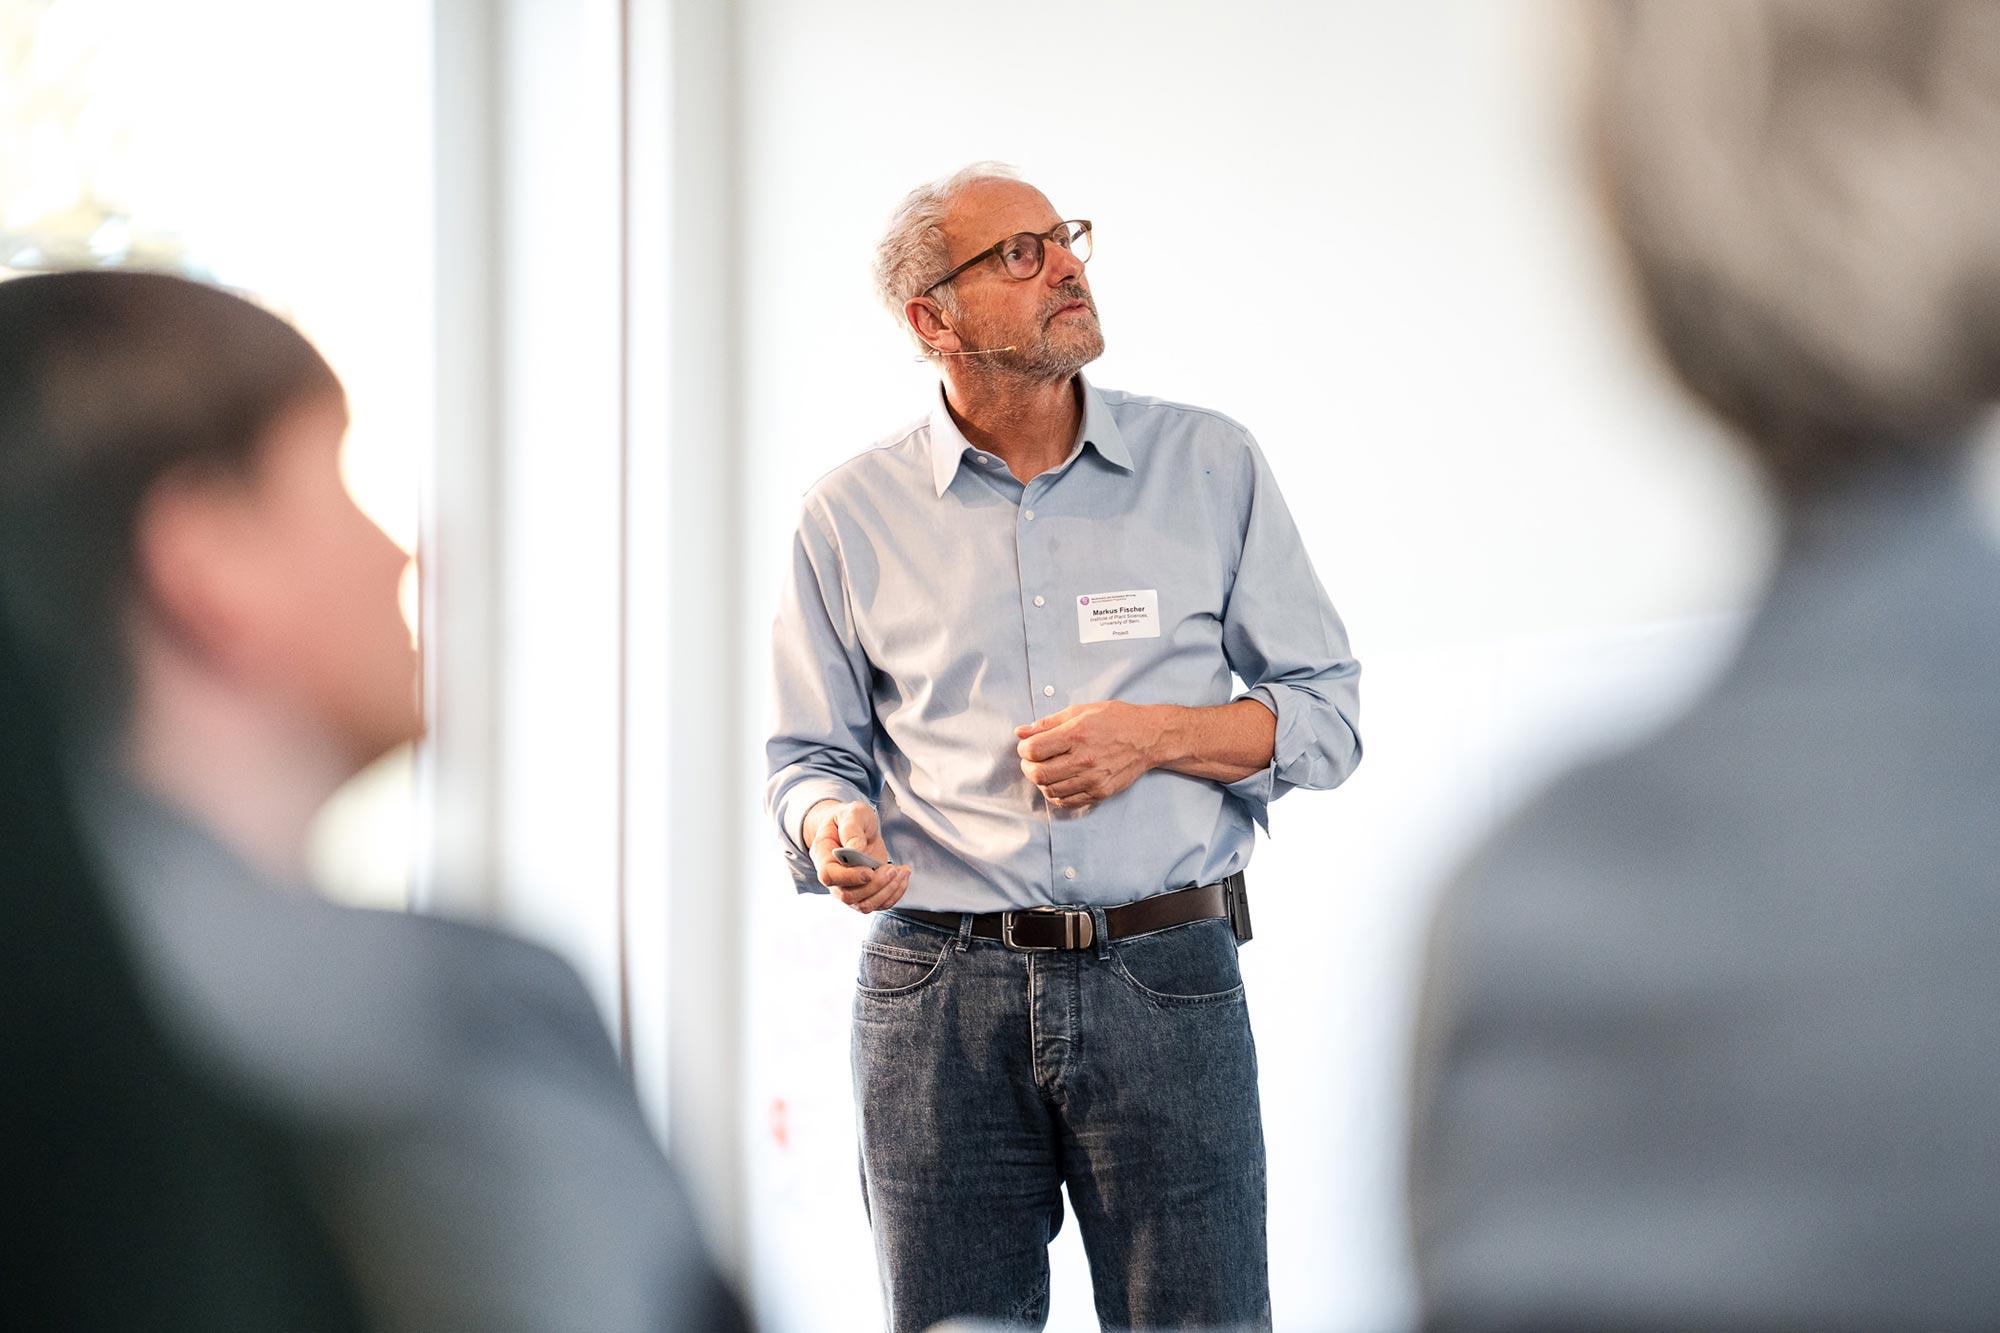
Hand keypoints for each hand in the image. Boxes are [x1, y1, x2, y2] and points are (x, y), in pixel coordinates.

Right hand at [804, 799, 910, 913]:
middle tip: (891, 869)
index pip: (829, 876)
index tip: (869, 871)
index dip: (849, 877)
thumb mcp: (852, 814)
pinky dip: (895, 893)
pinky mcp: (866, 892)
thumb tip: (856, 849)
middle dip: (874, 885)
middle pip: (849, 896)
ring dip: (887, 891)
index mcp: (823, 856)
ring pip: (865, 905)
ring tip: (900, 872)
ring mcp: (849, 887)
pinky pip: (879, 904)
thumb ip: (851, 829)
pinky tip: (902, 876)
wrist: (857, 827)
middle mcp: (834, 878)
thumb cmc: (850, 819)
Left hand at [1015, 701, 1163, 810]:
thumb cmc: (1115, 720)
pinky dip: (1056, 794)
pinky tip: (1059, 782)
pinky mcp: (1100, 792)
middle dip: (1028, 767)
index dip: (1023, 749)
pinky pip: (1067, 802)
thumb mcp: (1080, 711)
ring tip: (1047, 769)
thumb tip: (1020, 732)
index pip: (1033, 750)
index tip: (1027, 746)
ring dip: (1041, 781)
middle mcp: (1084, 759)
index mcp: (1076, 734)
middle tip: (1032, 760)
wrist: (1148, 737)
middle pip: (1038, 774)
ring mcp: (1093, 779)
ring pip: (1050, 790)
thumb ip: (1047, 723)